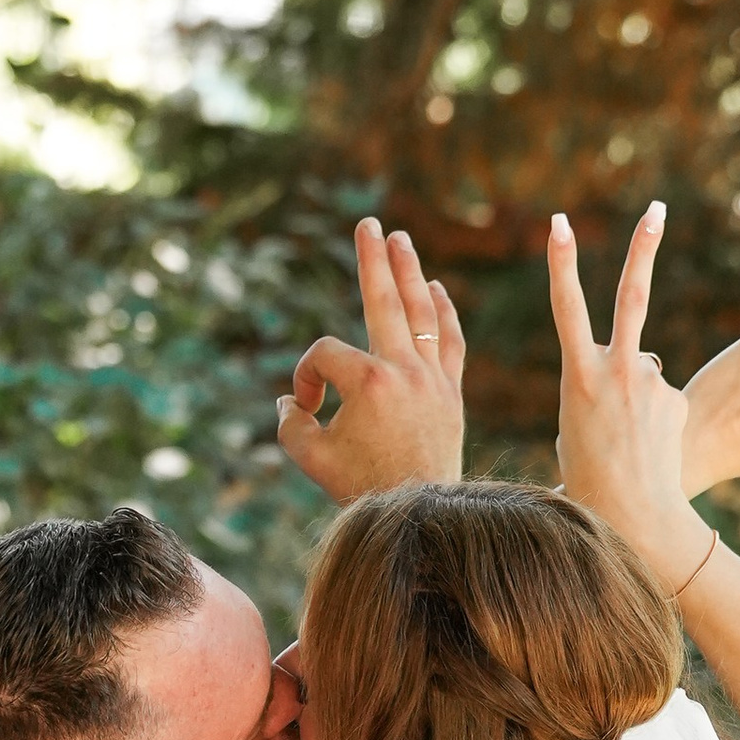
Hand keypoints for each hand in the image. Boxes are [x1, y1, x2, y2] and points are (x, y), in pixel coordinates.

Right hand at [276, 219, 465, 501]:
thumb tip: (288, 401)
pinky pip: (451, 340)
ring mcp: (433, 378)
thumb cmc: (364, 491)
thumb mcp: (311, 459)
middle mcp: (405, 370)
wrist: (422, 516)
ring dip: (410, 272)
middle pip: (382, 300)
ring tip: (400, 239)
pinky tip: (436, 289)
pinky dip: (444, 312)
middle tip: (370, 223)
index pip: (325, 354)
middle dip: (372, 259)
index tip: (305, 407)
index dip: (306, 377)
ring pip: (421, 312)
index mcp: (368, 381)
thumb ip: (290, 425)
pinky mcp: (451, 392)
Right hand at [546, 203, 706, 591]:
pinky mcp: (674, 399)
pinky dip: (653, 419)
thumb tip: (648, 364)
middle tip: (657, 207)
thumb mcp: (576, 427)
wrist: (632, 517)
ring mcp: (650, 383)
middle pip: (631, 296)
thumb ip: (603, 385)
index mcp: (578, 377)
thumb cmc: (590, 480)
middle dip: (643, 247)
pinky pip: (659, 397)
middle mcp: (616, 370)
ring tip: (630, 433)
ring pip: (643, 365)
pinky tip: (648, 449)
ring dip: (636, 389)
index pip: (566, 306)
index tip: (558, 222)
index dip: (561, 262)